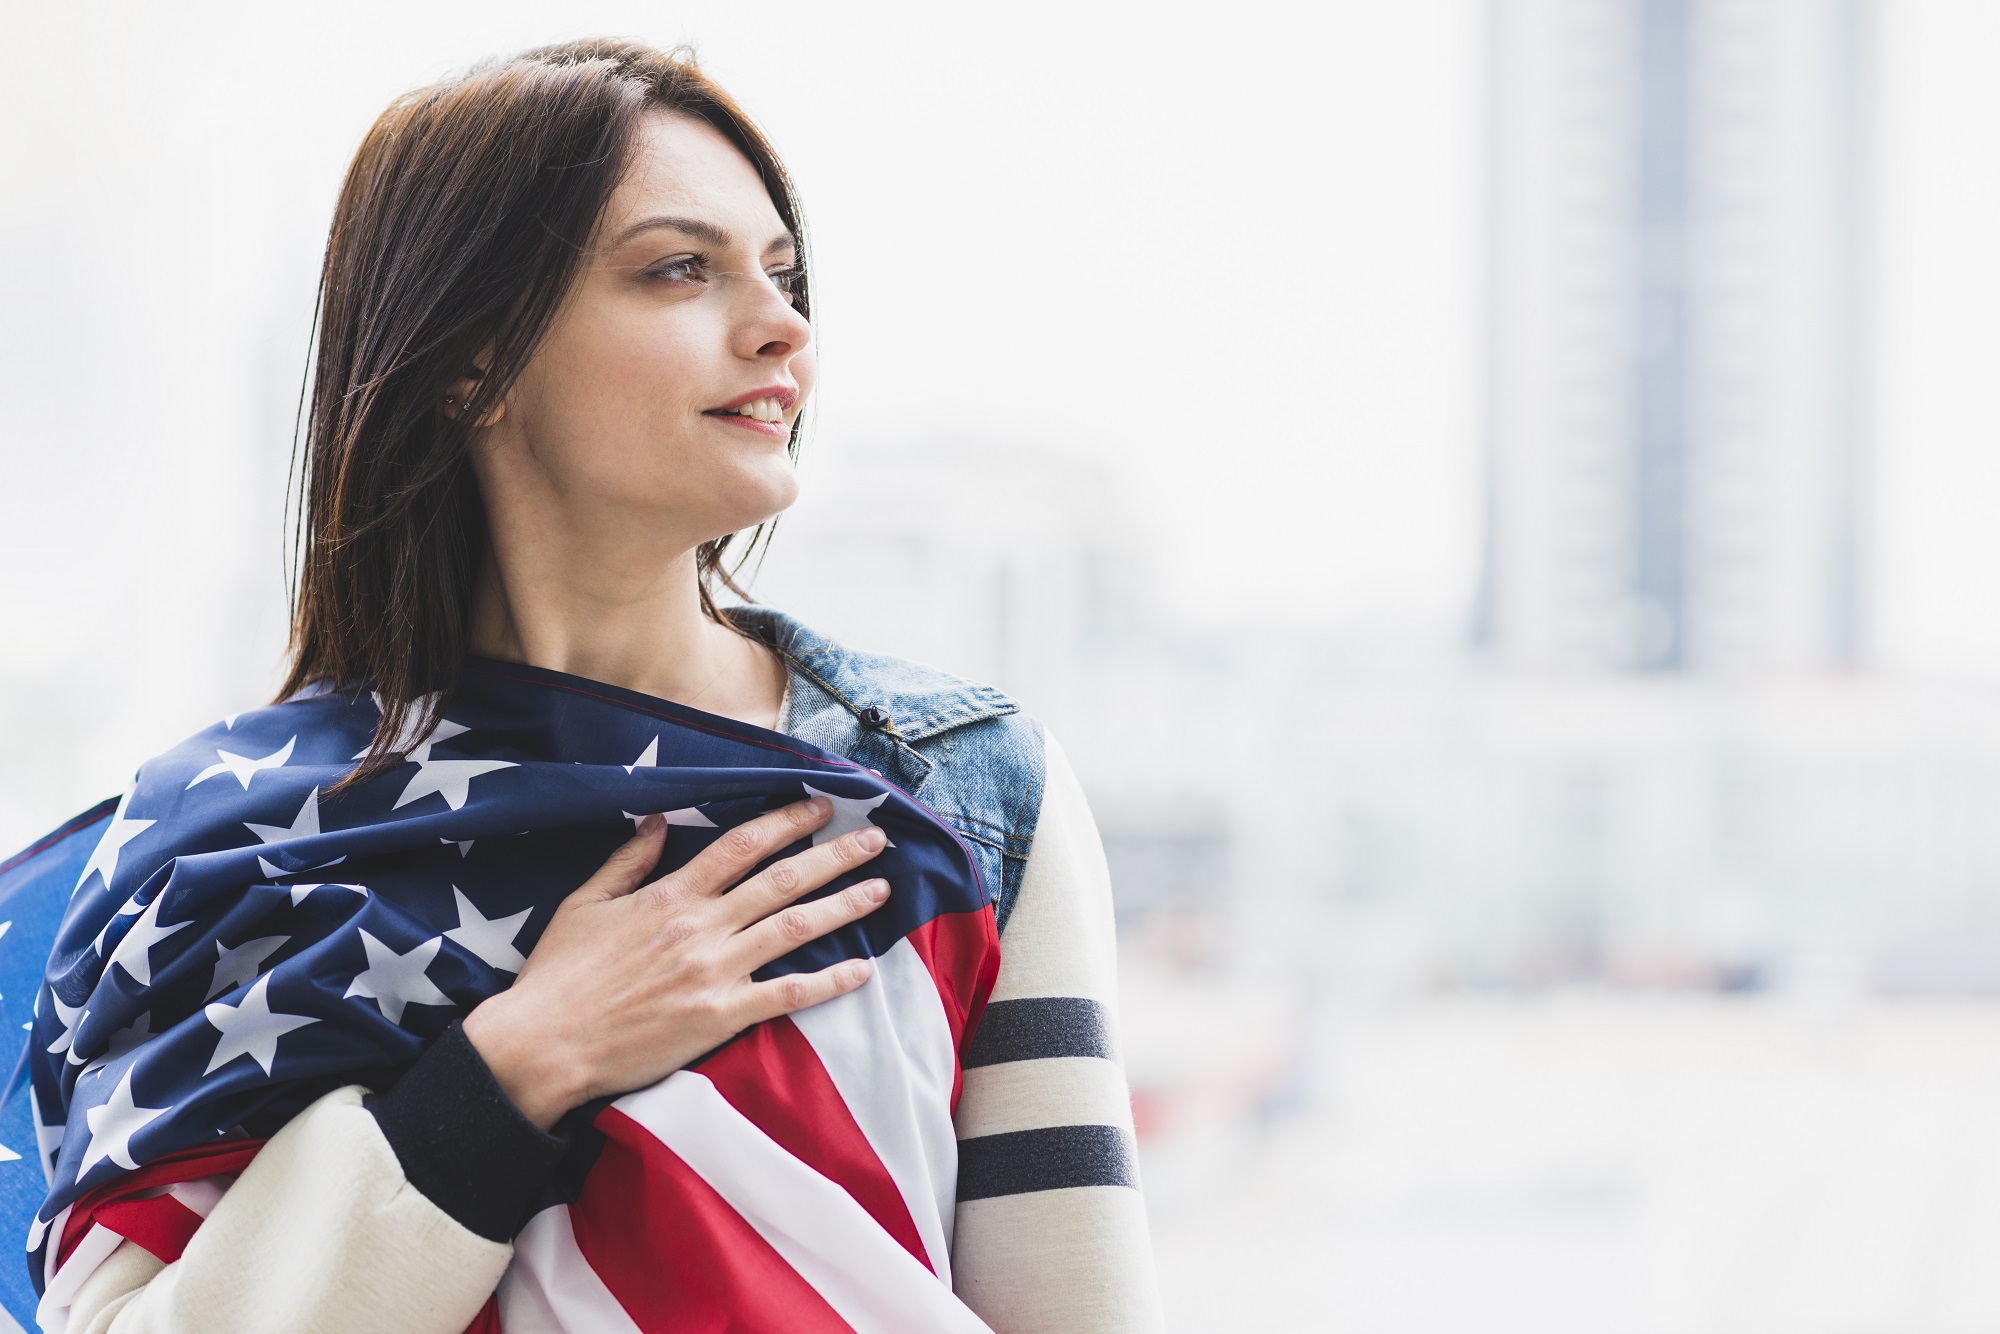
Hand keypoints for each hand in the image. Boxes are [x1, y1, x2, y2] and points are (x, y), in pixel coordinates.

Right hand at [461, 796, 887, 1128]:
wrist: (544, 1045)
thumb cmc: (559, 976)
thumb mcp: (584, 904)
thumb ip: (628, 861)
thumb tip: (662, 823)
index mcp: (670, 895)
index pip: (743, 846)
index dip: (787, 821)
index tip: (821, 806)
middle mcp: (702, 927)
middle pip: (783, 879)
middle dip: (835, 855)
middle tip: (875, 839)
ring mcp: (716, 972)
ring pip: (795, 928)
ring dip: (843, 906)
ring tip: (880, 889)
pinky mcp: (721, 1017)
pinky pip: (787, 995)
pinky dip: (828, 982)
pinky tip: (861, 970)